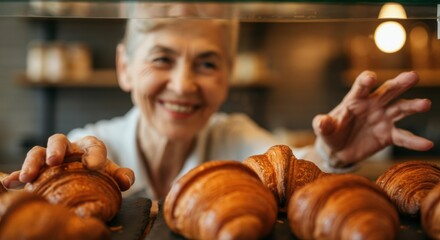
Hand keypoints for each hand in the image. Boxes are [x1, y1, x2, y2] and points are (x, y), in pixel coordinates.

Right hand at [2, 134, 133, 190]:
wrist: (84, 177)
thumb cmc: (98, 174)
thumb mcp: (111, 174)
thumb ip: (122, 176)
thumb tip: (126, 181)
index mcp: (89, 147)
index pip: (93, 145)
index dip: (94, 153)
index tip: (94, 165)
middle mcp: (67, 149)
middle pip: (59, 140)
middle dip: (56, 149)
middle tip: (54, 160)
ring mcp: (49, 158)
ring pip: (38, 152)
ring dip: (32, 162)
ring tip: (28, 176)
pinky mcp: (37, 170)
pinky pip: (24, 170)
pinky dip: (16, 176)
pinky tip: (11, 183)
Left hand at [313, 71, 432, 166]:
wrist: (338, 150)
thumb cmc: (330, 133)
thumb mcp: (324, 130)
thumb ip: (323, 125)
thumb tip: (321, 122)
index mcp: (354, 100)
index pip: (360, 88)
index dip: (364, 82)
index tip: (370, 77)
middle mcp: (372, 105)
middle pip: (387, 91)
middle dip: (399, 83)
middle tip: (413, 75)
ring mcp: (382, 119)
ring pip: (400, 109)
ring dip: (413, 106)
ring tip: (425, 104)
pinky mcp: (388, 135)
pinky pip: (403, 137)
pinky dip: (414, 141)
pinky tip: (427, 144)